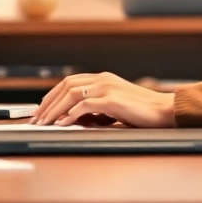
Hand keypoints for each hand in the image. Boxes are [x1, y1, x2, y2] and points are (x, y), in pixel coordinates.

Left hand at [31, 72, 175, 127]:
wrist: (165, 111)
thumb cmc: (142, 112)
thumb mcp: (114, 108)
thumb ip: (96, 109)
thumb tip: (74, 119)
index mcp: (103, 78)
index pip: (69, 83)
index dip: (52, 96)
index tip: (41, 109)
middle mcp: (103, 79)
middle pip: (66, 86)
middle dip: (48, 103)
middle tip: (37, 118)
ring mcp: (107, 87)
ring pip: (71, 94)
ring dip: (54, 109)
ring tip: (45, 122)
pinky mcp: (112, 100)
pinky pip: (85, 105)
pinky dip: (70, 114)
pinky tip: (63, 123)